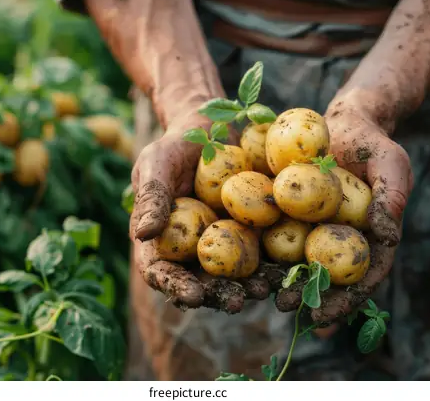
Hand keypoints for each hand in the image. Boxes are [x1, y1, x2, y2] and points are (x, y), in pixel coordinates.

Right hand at [130, 116, 273, 311]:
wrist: (211, 128)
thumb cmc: (174, 145)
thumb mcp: (155, 164)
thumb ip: (151, 198)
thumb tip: (142, 235)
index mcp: (160, 239)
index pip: (160, 271)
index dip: (174, 287)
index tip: (192, 296)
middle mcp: (190, 248)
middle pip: (200, 281)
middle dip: (218, 295)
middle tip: (237, 301)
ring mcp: (221, 242)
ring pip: (232, 273)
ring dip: (248, 285)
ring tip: (265, 289)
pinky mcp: (250, 231)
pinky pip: (260, 250)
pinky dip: (273, 262)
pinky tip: (288, 268)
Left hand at [275, 92, 412, 322]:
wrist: (341, 120)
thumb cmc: (371, 142)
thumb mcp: (390, 163)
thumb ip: (392, 198)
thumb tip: (387, 239)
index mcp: (367, 238)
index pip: (360, 276)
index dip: (344, 299)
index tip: (325, 316)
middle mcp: (338, 238)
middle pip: (324, 276)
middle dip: (305, 296)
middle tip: (282, 306)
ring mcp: (312, 226)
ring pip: (296, 259)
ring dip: (279, 278)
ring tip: (258, 293)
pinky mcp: (288, 210)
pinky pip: (274, 230)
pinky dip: (262, 247)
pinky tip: (244, 260)